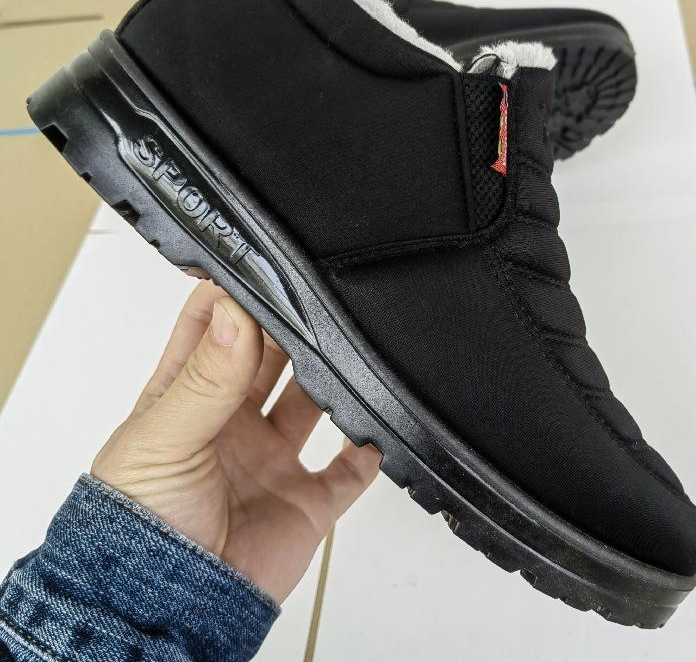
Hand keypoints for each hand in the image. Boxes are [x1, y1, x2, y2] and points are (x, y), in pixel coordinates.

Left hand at [91, 280, 380, 602]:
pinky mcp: (307, 499)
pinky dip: (369, 446)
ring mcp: (272, 459)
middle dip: (290, 330)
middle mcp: (233, 422)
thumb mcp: (164, 438)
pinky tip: (376, 424)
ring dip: (332, 378)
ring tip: (347, 354)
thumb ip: (205, 377)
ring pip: (314, 401)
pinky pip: (351, 467)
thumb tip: (235, 314)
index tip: (260, 267)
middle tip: (313, 305)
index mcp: (189, 399)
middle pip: (271, 356)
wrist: (170, 611)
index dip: (234, 296)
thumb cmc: (137, 528)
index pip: (213, 328)